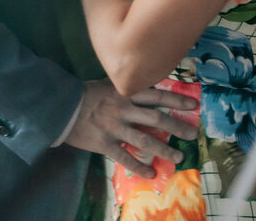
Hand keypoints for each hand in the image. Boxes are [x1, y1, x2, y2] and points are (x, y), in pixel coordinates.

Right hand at [64, 79, 198, 176]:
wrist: (62, 107)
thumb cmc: (87, 94)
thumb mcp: (109, 83)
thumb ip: (128, 87)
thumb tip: (149, 85)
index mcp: (126, 93)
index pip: (157, 96)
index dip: (176, 101)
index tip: (193, 106)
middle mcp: (124, 109)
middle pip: (156, 118)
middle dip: (177, 126)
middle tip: (192, 134)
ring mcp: (115, 127)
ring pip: (145, 140)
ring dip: (164, 149)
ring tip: (178, 156)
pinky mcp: (104, 143)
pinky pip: (125, 157)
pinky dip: (139, 166)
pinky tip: (151, 173)